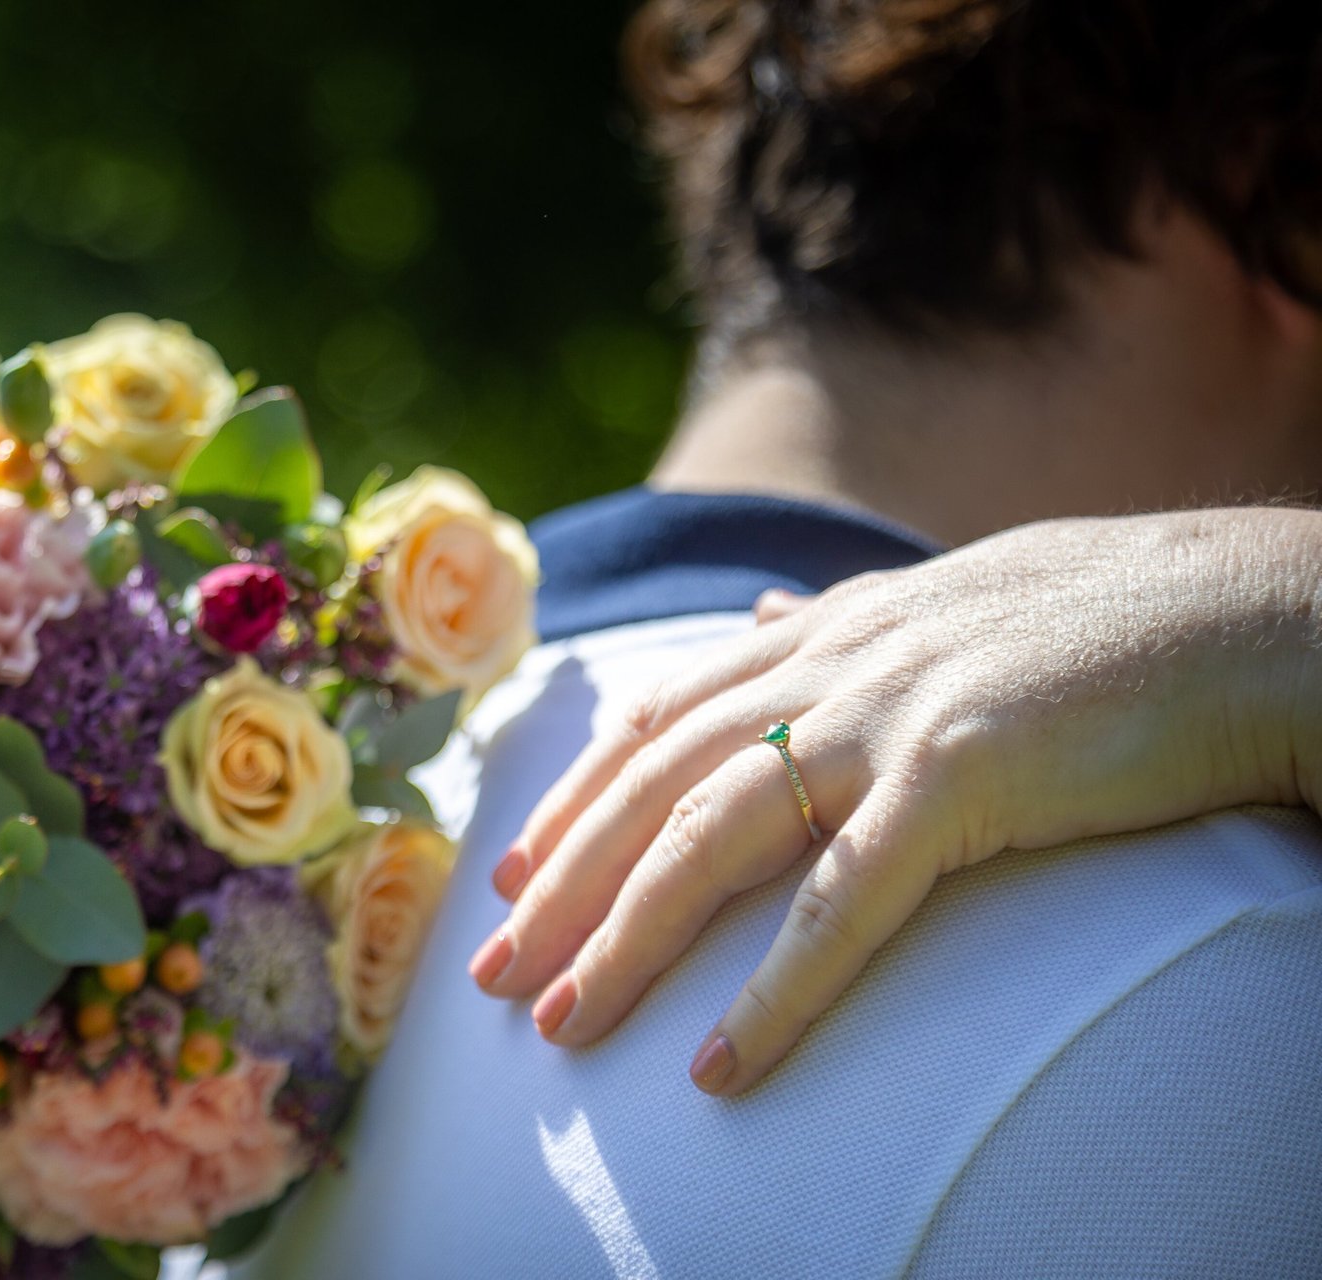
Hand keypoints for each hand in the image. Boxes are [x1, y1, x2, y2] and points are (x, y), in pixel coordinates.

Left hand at [469, 508, 1321, 1094]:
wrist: (1254, 607)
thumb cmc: (1115, 619)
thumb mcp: (949, 604)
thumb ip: (842, 622)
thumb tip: (763, 613)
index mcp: (830, 627)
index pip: (664, 714)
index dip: (580, 794)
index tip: (517, 866)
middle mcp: (834, 661)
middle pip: (655, 783)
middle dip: (562, 883)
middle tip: (490, 974)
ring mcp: (891, 713)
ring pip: (712, 838)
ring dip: (625, 941)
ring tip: (560, 1026)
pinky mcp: (964, 774)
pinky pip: (844, 904)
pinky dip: (776, 992)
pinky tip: (721, 1068)